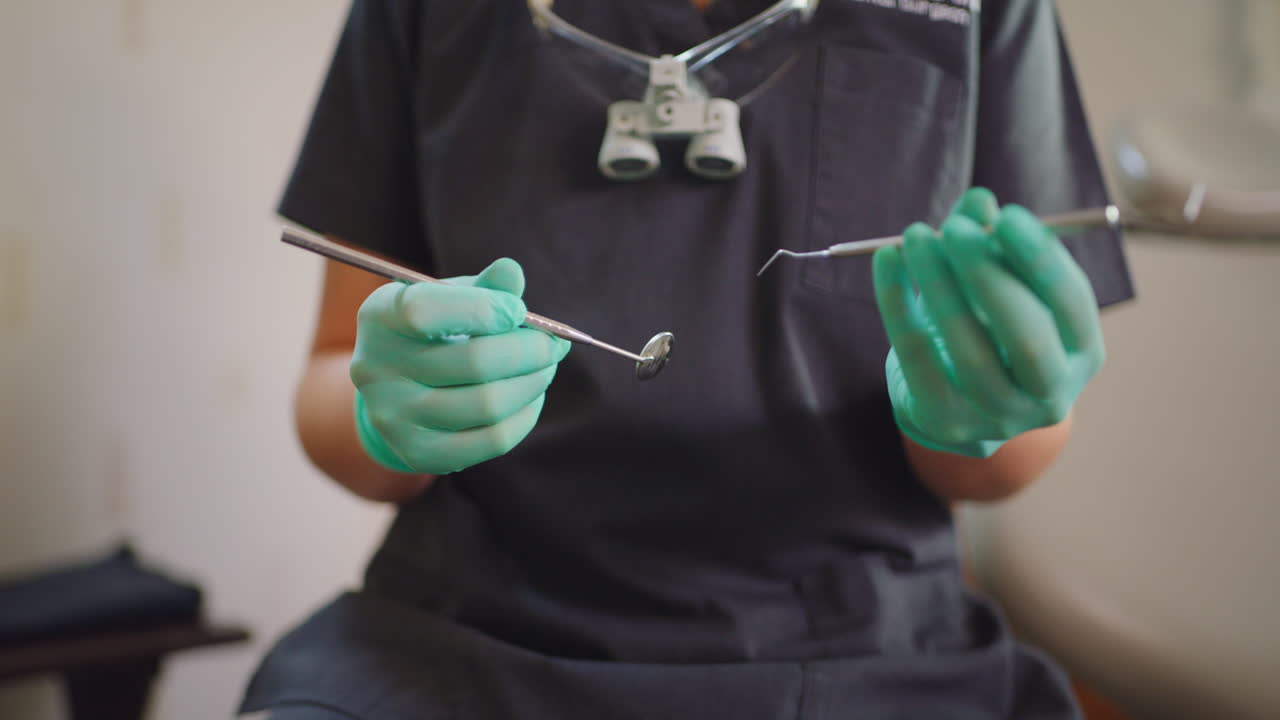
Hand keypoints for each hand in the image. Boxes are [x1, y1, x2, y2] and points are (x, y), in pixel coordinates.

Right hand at [350, 258, 570, 474]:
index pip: (426, 312)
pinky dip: (524, 417)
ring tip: (545, 367)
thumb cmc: (434, 332)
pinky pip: (490, 441)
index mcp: (380, 316)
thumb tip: (511, 273)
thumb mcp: (450, 299)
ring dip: (533, 383)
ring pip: (488, 405)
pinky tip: (530, 397)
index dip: (485, 309)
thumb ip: (483, 287)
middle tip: (553, 345)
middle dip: (530, 351)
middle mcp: (376, 368)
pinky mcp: (415, 452)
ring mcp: (392, 416)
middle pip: (474, 362)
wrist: (396, 388)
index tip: (518, 311)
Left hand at [872, 188, 1105, 457]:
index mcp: (1080, 352)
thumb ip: (992, 242)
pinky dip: (898, 303)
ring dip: (939, 285)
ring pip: (968, 351)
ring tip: (915, 237)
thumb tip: (978, 203)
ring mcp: (998, 414)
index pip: (1071, 303)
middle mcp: (1050, 392)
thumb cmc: (987, 328)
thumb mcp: (998, 285)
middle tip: (954, 227)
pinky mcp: (945, 419)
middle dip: (989, 276)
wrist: (951, 401)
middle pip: (1027, 338)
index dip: (1040, 259)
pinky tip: (887, 260)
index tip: (1006, 215)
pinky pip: (916, 356)